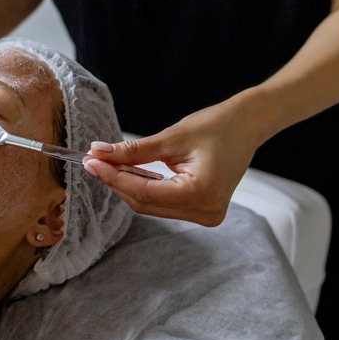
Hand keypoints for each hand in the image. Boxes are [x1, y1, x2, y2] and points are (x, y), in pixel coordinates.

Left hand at [84, 102, 257, 226]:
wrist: (248, 125)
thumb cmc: (216, 126)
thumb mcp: (171, 138)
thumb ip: (133, 151)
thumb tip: (99, 153)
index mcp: (200, 194)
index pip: (142, 192)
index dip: (112, 177)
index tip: (90, 161)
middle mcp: (204, 212)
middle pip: (144, 203)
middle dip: (116, 181)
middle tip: (93, 160)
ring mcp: (205, 215)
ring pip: (151, 205)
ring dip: (127, 185)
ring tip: (106, 164)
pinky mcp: (202, 210)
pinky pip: (163, 203)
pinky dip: (143, 188)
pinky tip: (128, 172)